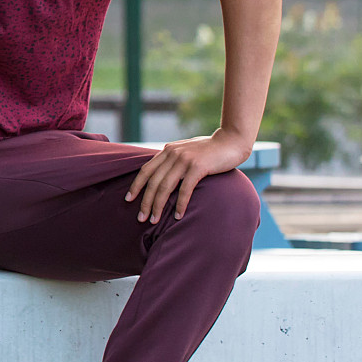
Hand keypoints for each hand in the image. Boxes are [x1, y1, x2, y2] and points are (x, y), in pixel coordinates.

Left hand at [127, 128, 253, 222]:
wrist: (232, 141)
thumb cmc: (210, 150)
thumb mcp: (186, 151)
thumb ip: (173, 160)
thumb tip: (161, 175)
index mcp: (168, 150)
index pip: (146, 170)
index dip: (136, 185)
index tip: (128, 199)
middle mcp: (173, 154)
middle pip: (153, 181)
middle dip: (145, 201)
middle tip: (141, 218)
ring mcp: (185, 160)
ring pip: (165, 187)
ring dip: (158, 206)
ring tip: (154, 220)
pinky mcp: (198, 167)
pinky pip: (185, 189)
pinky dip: (180, 204)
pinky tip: (177, 215)